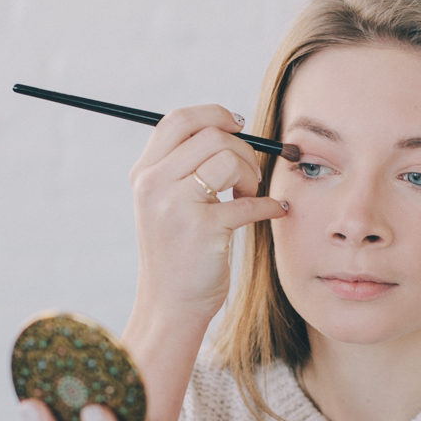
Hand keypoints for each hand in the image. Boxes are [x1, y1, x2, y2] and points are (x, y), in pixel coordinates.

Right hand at [129, 104, 286, 326]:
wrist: (170, 305)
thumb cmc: (178, 253)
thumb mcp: (165, 204)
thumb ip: (184, 167)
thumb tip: (230, 128)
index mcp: (145, 173)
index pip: (178, 120)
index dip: (214, 115)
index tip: (238, 129)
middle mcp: (154, 184)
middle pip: (210, 136)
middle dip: (243, 150)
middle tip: (249, 175)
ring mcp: (176, 206)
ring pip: (228, 159)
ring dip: (251, 174)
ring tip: (250, 194)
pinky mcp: (203, 229)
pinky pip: (249, 202)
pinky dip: (270, 205)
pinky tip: (275, 211)